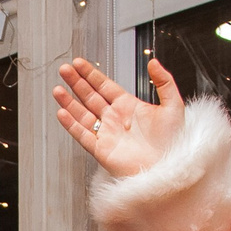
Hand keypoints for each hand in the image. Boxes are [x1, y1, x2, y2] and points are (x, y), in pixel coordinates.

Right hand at [54, 56, 186, 177]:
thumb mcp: (173, 105)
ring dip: (69, 102)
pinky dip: (71, 124)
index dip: (91, 74)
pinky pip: (82, 135)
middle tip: (65, 69)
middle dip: (76, 82)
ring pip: (82, 114)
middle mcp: (114, 119)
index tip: (79, 64)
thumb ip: (164, 81)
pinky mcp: (101, 150)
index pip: (105, 86)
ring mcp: (106, 134)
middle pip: (90, 96)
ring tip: (57, 89)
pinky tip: (62, 112)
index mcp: (128, 106)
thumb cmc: (172, 142)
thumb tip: (153, 62)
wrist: (167, 168)